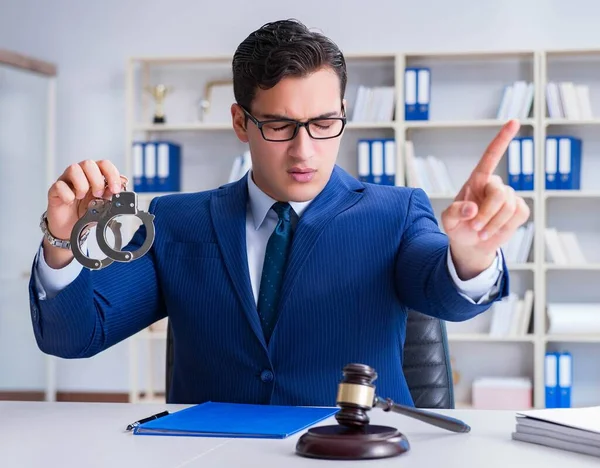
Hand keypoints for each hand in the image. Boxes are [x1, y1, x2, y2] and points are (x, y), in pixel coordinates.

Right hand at [43, 160, 124, 267]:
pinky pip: (59, 185)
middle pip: (89, 163)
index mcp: (94, 176)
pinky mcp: (55, 190)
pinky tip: (70, 201)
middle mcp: (81, 175)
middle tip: (98, 195)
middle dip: (97, 180)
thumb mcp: (103, 204)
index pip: (104, 164)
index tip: (116, 189)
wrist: (70, 227)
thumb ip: (111, 194)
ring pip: (73, 169)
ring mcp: (67, 180)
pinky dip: (67, 194)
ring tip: (82, 197)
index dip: (111, 174)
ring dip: (82, 185)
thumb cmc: (86, 212)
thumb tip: (121, 185)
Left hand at [441, 120, 530, 276]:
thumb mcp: (448, 220)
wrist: (471, 244)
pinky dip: (504, 226)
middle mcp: (494, 185)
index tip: (514, 121)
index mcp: (477, 180)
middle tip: (475, 227)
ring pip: (509, 207)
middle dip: (487, 213)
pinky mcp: (519, 209)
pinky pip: (519, 215)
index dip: (502, 139)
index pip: (491, 156)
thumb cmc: (458, 227)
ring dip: (493, 223)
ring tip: (481, 231)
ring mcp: (509, 196)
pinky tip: (494, 231)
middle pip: (499, 193)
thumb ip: (455, 212)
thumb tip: (471, 209)